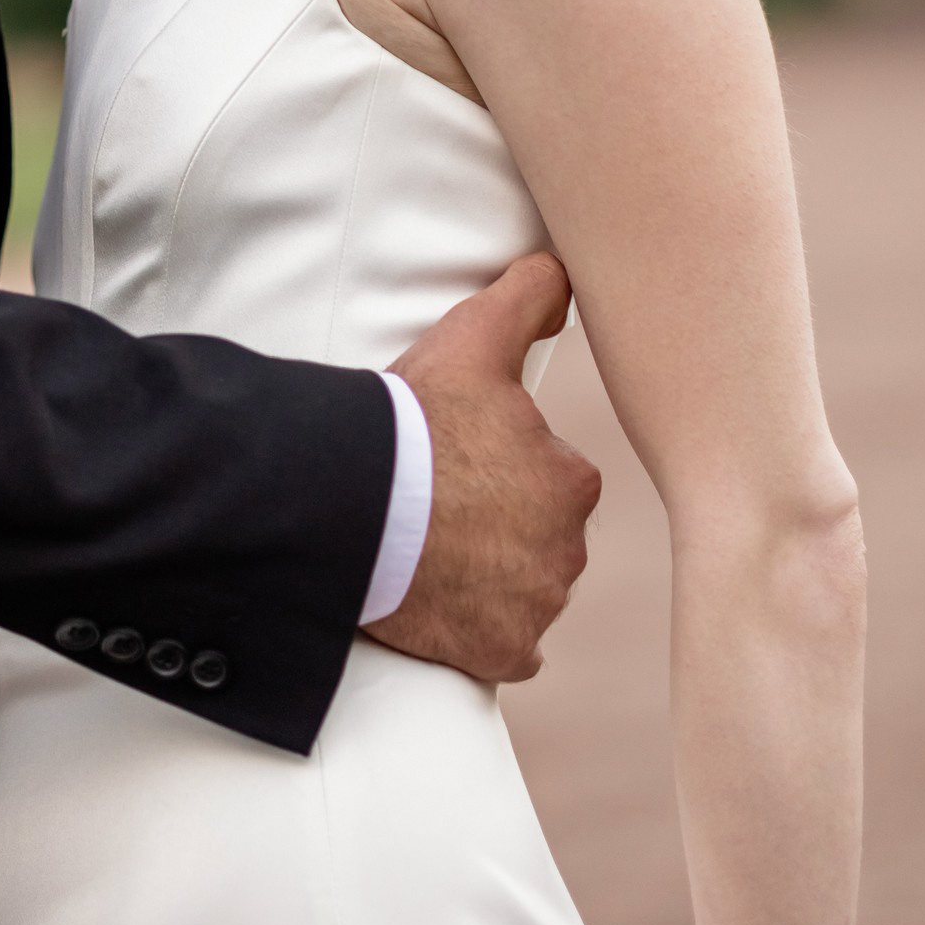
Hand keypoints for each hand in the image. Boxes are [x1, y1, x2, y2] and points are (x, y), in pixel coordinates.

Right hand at [367, 252, 599, 682]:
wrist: (354, 509)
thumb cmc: (415, 423)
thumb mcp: (473, 340)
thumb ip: (528, 298)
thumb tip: (564, 272)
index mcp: (571, 480)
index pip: (551, 474)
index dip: (503, 463)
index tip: (460, 457)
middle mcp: (568, 551)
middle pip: (540, 535)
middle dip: (503, 524)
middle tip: (443, 504)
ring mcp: (535, 608)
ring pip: (525, 589)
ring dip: (492, 575)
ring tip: (432, 549)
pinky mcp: (501, 653)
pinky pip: (508, 646)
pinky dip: (485, 631)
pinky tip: (446, 605)